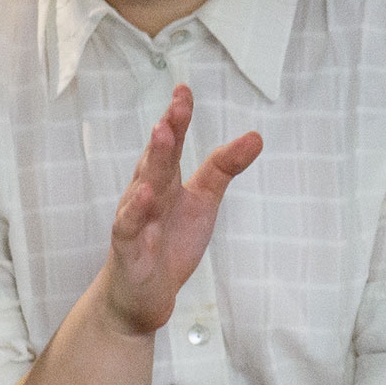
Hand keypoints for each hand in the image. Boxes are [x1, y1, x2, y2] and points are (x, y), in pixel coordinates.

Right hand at [99, 85, 261, 335]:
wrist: (144, 294)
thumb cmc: (170, 240)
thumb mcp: (204, 200)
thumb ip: (224, 167)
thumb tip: (256, 135)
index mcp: (165, 179)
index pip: (172, 143)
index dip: (178, 117)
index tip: (184, 90)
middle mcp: (146, 193)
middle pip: (158, 158)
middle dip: (169, 130)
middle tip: (178, 105)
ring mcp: (134, 219)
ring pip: (143, 186)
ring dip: (153, 160)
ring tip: (163, 133)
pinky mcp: (129, 248)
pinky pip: (130, 226)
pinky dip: (137, 211)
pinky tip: (146, 196)